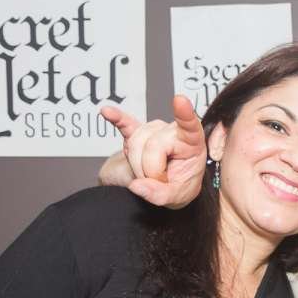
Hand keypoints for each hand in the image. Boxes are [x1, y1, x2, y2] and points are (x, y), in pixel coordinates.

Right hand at [99, 94, 207, 208]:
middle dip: (149, 171)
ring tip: (147, 173)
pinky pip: (124, 123)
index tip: (180, 100)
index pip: (189, 126)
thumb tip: (137, 186)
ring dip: (137, 166)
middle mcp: (171, 131)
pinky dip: (116, 118)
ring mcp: (152, 129)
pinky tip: (107, 111)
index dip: (184, 114)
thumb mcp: (177, 196)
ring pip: (135, 144)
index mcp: (191, 143)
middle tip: (157, 181)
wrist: (163, 184)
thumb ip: (160, 194)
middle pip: (153, 146)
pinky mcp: (134, 132)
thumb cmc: (177, 185)